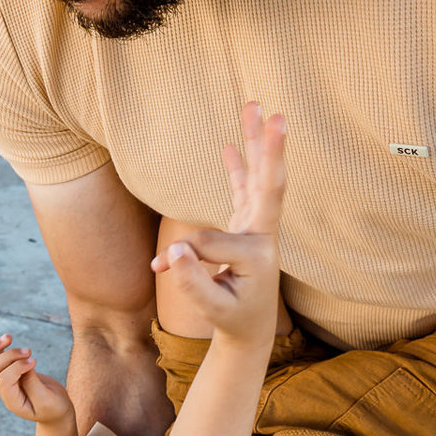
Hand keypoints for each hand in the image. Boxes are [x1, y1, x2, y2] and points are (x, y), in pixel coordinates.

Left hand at [0, 333, 75, 426]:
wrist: (57, 410)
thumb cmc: (54, 407)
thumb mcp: (47, 400)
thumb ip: (33, 383)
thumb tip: (23, 364)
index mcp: (12, 401)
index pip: (4, 380)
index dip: (17, 366)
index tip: (34, 361)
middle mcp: (5, 392)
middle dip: (9, 355)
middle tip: (28, 351)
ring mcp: (4, 382)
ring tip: (9, 337)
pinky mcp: (10, 373)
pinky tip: (8, 339)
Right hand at [150, 106, 285, 342]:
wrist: (250, 329)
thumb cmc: (232, 319)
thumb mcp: (212, 309)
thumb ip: (193, 282)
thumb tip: (173, 252)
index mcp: (258, 255)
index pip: (211, 242)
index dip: (182, 256)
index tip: (159, 268)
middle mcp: (262, 235)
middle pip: (267, 185)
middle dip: (269, 151)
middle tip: (277, 114)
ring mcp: (256, 228)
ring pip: (258, 178)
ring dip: (256, 143)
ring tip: (255, 106)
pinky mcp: (247, 226)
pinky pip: (244, 189)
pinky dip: (240, 166)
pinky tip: (234, 144)